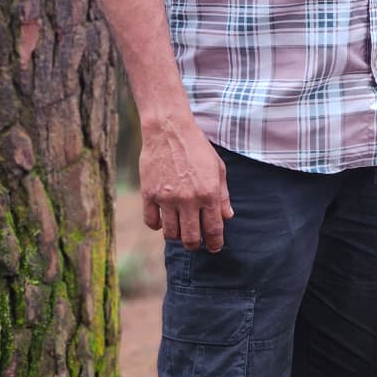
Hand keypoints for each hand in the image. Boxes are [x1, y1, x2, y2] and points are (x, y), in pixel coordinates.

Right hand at [139, 115, 233, 251]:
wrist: (169, 129)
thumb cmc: (197, 147)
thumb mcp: (218, 168)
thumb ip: (223, 195)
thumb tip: (227, 217)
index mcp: (209, 193)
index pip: (213, 229)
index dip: (215, 243)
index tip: (215, 247)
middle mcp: (188, 199)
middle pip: (191, 238)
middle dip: (196, 244)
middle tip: (196, 242)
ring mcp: (167, 198)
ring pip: (171, 234)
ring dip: (177, 236)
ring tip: (180, 229)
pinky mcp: (149, 194)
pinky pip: (152, 222)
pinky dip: (158, 225)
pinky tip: (163, 218)